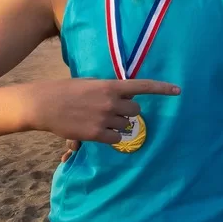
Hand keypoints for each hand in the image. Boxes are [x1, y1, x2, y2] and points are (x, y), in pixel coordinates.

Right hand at [26, 78, 179, 143]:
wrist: (44, 104)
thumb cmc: (65, 90)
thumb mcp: (90, 83)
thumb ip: (108, 89)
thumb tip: (124, 96)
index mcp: (110, 86)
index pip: (142, 86)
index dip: (162, 88)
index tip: (178, 91)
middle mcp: (110, 102)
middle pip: (136, 110)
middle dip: (129, 111)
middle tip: (114, 110)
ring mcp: (104, 119)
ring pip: (126, 125)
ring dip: (119, 124)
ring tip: (102, 120)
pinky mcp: (96, 134)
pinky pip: (116, 138)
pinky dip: (112, 137)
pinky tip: (100, 132)